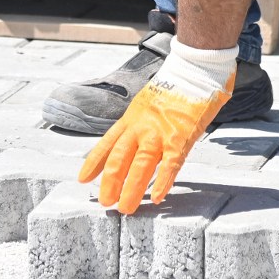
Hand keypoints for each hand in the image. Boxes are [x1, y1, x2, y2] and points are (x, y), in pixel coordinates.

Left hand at [78, 40, 235, 213]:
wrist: (194, 70)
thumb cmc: (175, 86)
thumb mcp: (147, 102)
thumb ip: (139, 123)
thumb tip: (133, 141)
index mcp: (132, 117)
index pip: (107, 143)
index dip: (94, 163)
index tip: (83, 179)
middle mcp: (141, 127)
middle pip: (119, 159)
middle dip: (110, 183)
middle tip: (105, 202)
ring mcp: (160, 133)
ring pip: (140, 166)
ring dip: (131, 189)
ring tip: (125, 208)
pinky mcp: (180, 139)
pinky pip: (170, 165)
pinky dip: (162, 182)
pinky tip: (157, 197)